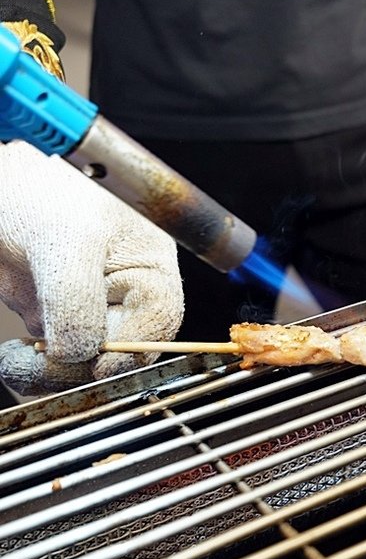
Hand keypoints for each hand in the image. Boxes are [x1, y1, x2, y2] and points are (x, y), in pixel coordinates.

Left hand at [0, 141, 182, 394]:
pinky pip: (52, 359)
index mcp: (148, 264)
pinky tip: (14, 358)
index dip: (133, 346)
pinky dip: (31, 367)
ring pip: (84, 360)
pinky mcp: (50, 319)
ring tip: (16, 360)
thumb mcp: (63, 240)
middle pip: (122, 348)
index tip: (96, 366)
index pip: (158, 318)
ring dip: (50, 370)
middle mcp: (123, 290)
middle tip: (40, 367)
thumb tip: (80, 354)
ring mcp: (86, 307)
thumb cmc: (38, 188)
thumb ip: (77, 299)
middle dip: (83, 365)